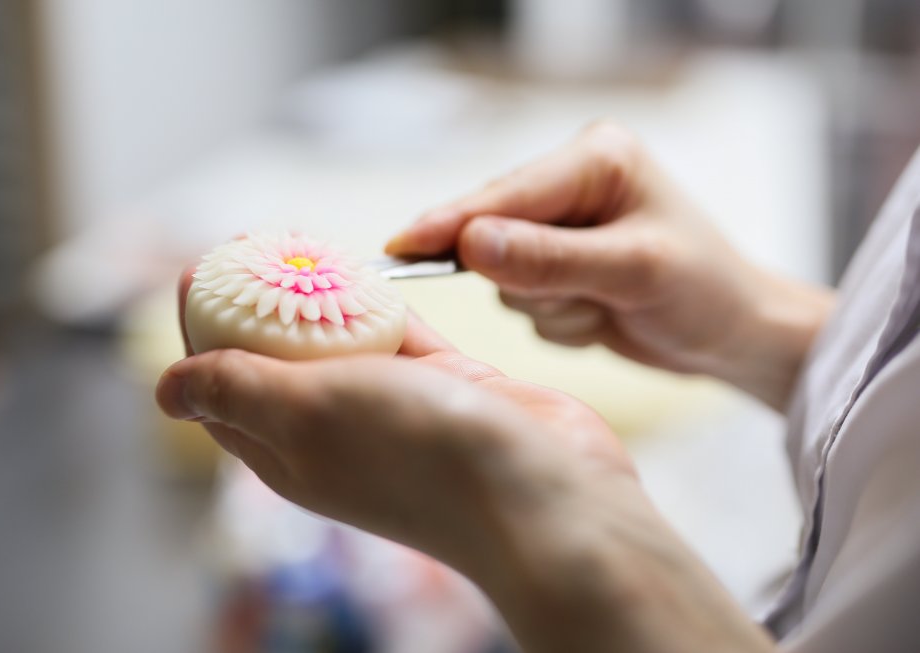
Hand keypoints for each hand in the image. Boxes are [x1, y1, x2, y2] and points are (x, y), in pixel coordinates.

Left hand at [156, 270, 774, 652]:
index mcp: (288, 451)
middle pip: (279, 356)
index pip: (222, 386)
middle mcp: (337, 432)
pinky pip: (399, 333)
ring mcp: (395, 408)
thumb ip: (235, 391)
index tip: (196, 267)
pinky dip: (380, 301)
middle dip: (257, 299)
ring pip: (341, 338)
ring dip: (318, 293)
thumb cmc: (419, 456)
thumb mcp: (305, 413)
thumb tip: (165, 390)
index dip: (201, 327)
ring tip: (301, 238)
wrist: (542, 491)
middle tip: (252, 239)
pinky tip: (367, 266)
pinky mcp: (446, 386)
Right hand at [386, 122, 833, 409]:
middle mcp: (571, 185)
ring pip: (505, 278)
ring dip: (552, 306)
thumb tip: (470, 244)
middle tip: (579, 299)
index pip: (506, 193)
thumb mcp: (634, 272)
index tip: (401, 248)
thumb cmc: (705, 291)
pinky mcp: (555, 266)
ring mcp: (560, 228)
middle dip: (532, 280)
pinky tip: (602, 316)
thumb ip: (550, 259)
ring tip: (606, 308)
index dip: (451, 223)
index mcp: (596, 159)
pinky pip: (523, 303)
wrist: (734, 333)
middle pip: (494, 233)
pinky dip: (560, 321)